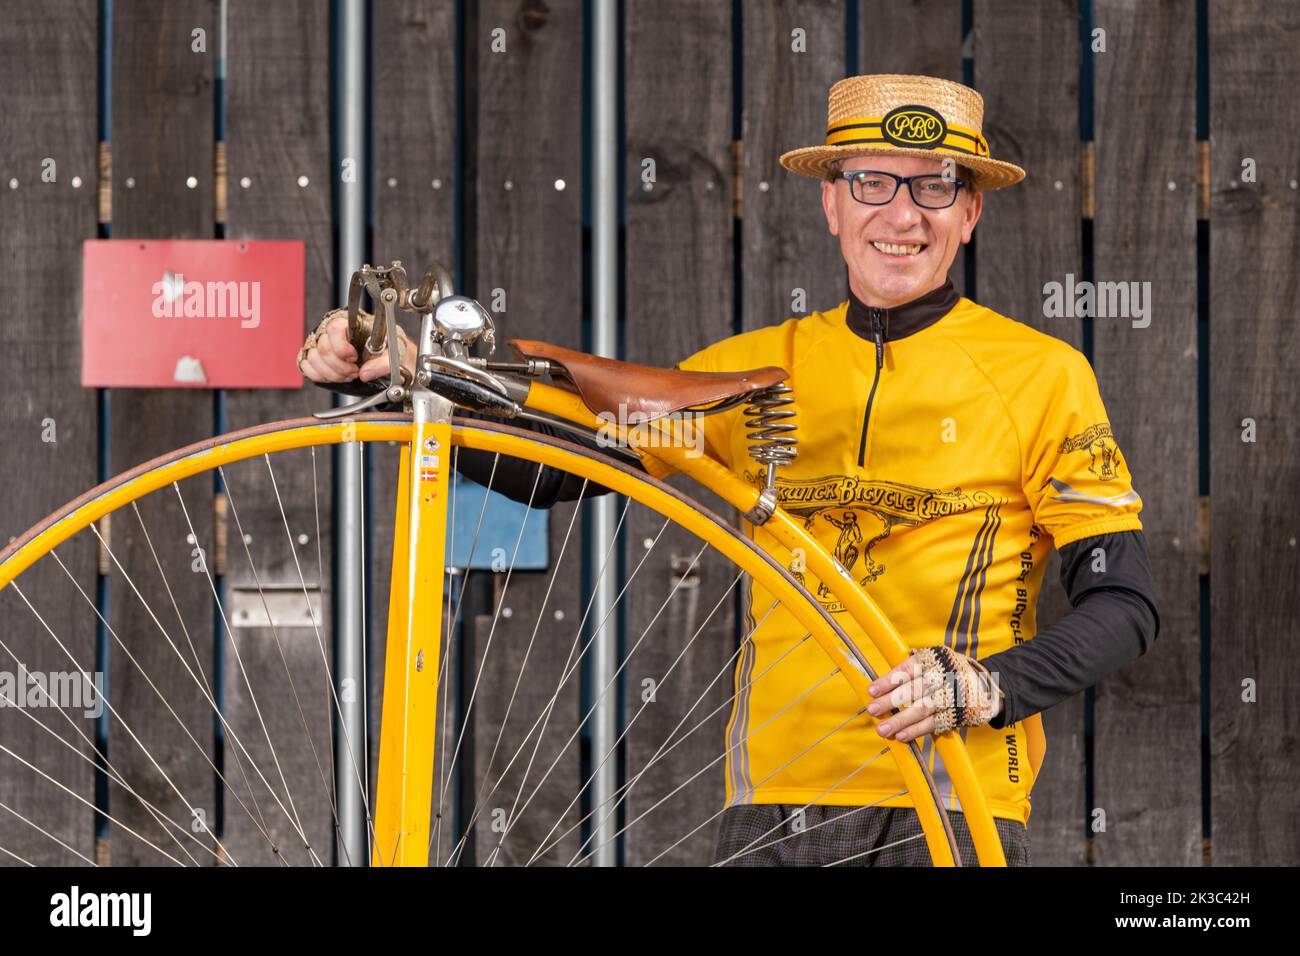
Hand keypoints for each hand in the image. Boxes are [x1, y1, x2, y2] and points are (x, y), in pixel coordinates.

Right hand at [297, 309, 414, 385]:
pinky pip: (305, 366)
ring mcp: (319, 342)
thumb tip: (366, 373)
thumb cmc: (386, 349)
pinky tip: (336, 376)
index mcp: (350, 322)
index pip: (335, 329)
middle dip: (340, 367)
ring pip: (314, 359)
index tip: (355, 358)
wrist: (382, 355)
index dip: (343, 349)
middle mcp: (331, 330)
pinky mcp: (313, 356)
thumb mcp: (392, 354)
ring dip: (332, 374)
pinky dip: (320, 376)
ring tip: (348, 374)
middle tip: (355, 372)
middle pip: (323, 349)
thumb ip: (382, 363)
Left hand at [865, 648, 1002, 742]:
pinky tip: (902, 736)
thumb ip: (912, 670)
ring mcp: (952, 696)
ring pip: (923, 709)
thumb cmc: (949, 672)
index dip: (889, 680)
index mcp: (934, 659)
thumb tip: (881, 686)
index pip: (908, 669)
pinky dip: (917, 730)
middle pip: (914, 689)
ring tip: (882, 729)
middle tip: (872, 710)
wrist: (986, 686)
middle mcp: (944, 676)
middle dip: (890, 701)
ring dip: (900, 720)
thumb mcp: (934, 660)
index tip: (871, 690)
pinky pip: (934, 723)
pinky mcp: (957, 714)